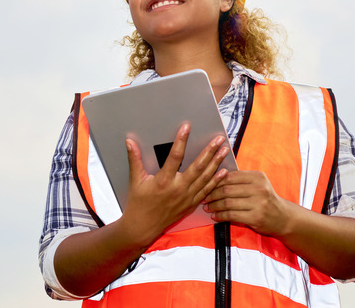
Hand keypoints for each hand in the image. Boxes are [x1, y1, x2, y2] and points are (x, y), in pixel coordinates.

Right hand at [120, 123, 228, 247]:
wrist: (143, 228)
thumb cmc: (138, 204)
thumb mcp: (135, 181)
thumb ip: (135, 160)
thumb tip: (130, 142)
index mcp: (163, 181)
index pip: (175, 156)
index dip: (181, 140)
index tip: (187, 127)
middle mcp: (178, 188)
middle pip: (197, 166)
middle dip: (209, 151)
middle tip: (219, 139)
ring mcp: (187, 197)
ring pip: (205, 177)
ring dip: (216, 163)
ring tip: (224, 150)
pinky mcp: (191, 204)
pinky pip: (207, 191)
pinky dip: (216, 181)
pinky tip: (224, 172)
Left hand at [203, 171, 293, 235]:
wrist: (283, 217)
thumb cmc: (265, 199)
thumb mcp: (257, 185)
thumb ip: (240, 181)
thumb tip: (214, 177)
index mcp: (257, 177)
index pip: (230, 176)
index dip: (215, 181)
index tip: (205, 185)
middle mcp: (259, 188)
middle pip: (227, 190)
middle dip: (212, 194)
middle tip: (203, 198)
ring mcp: (258, 203)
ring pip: (228, 203)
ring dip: (214, 206)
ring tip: (207, 207)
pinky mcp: (256, 217)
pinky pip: (232, 215)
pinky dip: (220, 215)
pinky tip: (215, 216)